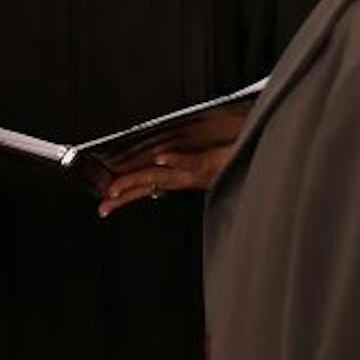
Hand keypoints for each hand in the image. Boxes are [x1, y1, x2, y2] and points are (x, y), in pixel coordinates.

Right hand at [97, 144, 232, 218]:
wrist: (255, 156)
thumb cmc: (230, 159)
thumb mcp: (205, 162)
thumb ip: (185, 160)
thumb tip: (161, 158)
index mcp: (181, 176)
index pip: (147, 186)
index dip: (125, 194)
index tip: (105, 202)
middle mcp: (183, 176)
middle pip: (147, 184)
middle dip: (124, 194)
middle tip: (104, 203)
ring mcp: (195, 170)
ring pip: (161, 177)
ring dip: (138, 180)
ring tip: (117, 186)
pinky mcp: (209, 161)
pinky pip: (189, 161)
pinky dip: (173, 160)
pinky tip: (159, 158)